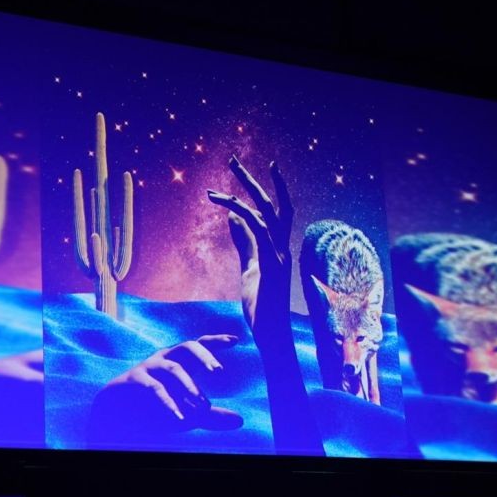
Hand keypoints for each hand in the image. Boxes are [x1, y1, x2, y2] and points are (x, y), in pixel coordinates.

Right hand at [88, 335, 242, 439]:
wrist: (117, 418)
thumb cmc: (153, 410)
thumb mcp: (186, 414)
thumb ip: (210, 417)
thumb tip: (239, 420)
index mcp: (178, 362)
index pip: (199, 346)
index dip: (216, 341)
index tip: (236, 340)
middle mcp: (164, 359)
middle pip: (187, 347)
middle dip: (204, 356)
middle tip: (218, 370)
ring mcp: (148, 367)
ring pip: (173, 368)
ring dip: (189, 386)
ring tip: (204, 406)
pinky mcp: (134, 380)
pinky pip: (154, 388)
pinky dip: (169, 403)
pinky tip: (180, 417)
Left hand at [207, 156, 293, 349]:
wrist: (273, 336)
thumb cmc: (262, 305)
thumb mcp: (250, 268)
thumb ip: (244, 243)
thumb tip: (233, 218)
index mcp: (278, 247)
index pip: (274, 210)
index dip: (262, 188)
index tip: (242, 171)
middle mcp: (282, 247)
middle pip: (273, 204)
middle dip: (252, 181)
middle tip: (232, 160)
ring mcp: (280, 256)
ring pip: (265, 215)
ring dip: (240, 198)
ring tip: (214, 190)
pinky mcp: (272, 267)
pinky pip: (260, 235)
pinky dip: (245, 219)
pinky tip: (228, 210)